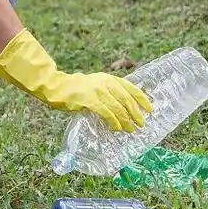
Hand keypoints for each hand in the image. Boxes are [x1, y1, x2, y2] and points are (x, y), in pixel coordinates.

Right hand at [0, 30, 153, 131]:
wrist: (57, 87)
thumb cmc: (76, 89)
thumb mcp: (96, 86)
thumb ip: (109, 93)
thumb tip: (124, 107)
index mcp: (109, 78)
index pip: (131, 88)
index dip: (142, 99)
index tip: (150, 109)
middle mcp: (105, 83)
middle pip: (127, 99)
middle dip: (136, 113)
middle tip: (142, 124)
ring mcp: (97, 91)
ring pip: (118, 107)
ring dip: (126, 120)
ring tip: (130, 130)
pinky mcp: (89, 100)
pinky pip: (106, 112)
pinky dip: (114, 121)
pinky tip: (116, 129)